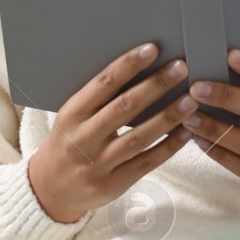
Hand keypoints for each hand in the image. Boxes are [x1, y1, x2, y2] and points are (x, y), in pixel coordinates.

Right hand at [27, 42, 198, 222]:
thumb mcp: (72, 118)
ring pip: (138, 137)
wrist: (49, 190)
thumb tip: (138, 68)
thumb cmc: (68, 143)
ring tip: (190, 100)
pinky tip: (186, 132)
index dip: (128, 65)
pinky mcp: (113, 184)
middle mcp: (83, 138)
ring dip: (167, 117)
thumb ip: (99, 99)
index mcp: (72, 114)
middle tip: (181, 68)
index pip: (103, 84)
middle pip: (124, 108)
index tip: (152, 49)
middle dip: (155, 86)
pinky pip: (146, 163)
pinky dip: (168, 147)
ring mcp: (98, 164)